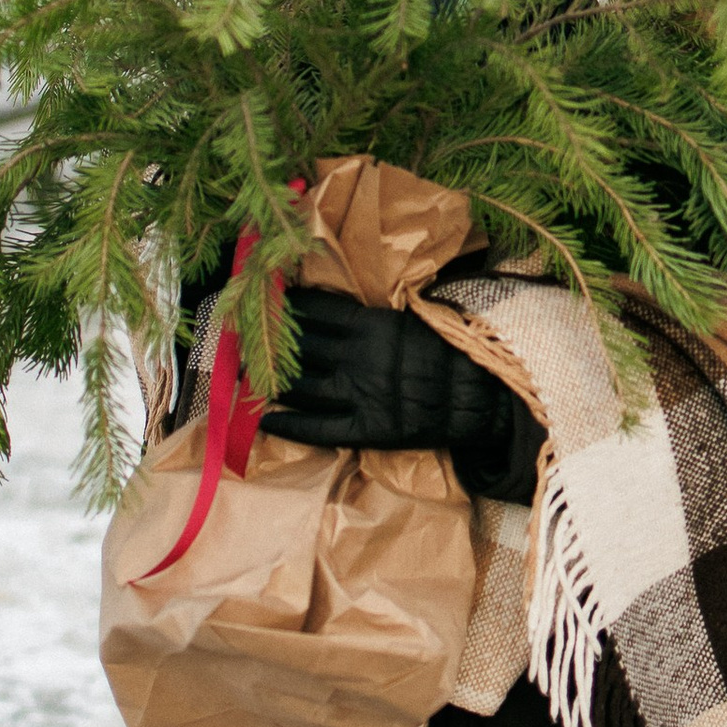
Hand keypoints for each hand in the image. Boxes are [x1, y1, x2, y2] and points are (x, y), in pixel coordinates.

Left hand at [258, 285, 541, 504]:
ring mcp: (359, 395)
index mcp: (372, 324)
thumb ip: (376, 313)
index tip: (264, 298)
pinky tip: (263, 418)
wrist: (487, 396)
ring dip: (270, 379)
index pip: (315, 309)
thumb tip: (343, 297)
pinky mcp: (366, 429)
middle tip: (239, 336)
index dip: (286, 304)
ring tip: (243, 375)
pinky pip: (317, 428)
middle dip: (267, 340)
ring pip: (300, 385)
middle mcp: (357, 358)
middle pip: (299, 345)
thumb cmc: (453, 351)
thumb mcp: (414, 318)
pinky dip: (287, 422)